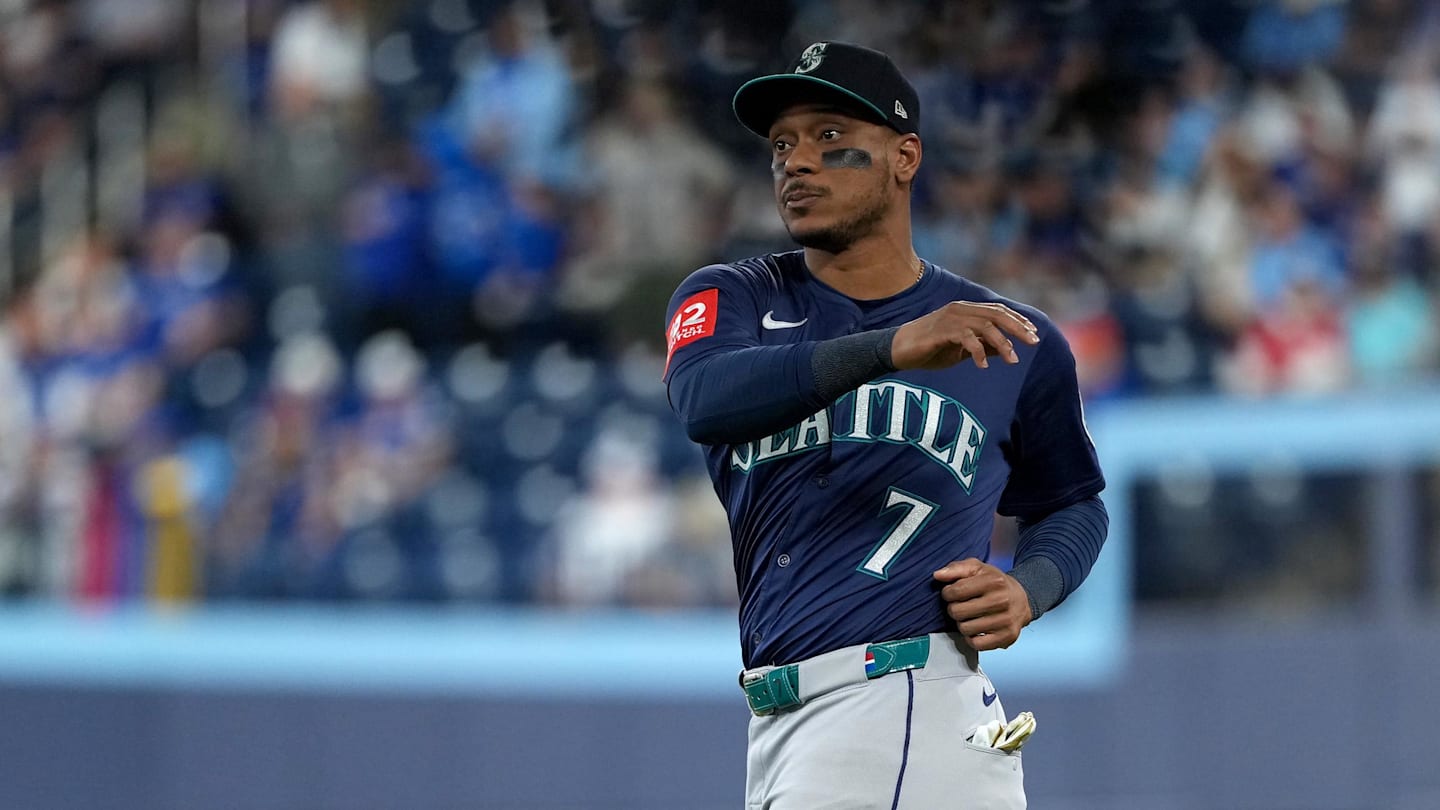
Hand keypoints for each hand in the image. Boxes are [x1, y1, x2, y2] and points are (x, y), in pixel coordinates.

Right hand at [890, 302, 1038, 370]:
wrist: (898, 350)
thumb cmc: (929, 349)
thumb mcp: (960, 349)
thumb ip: (982, 346)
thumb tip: (1006, 351)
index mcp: (966, 311)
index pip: (998, 311)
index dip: (1018, 321)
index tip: (1034, 334)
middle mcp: (960, 310)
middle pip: (997, 314)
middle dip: (1018, 328)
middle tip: (1034, 342)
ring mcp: (951, 318)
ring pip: (986, 325)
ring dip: (1002, 343)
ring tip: (1012, 360)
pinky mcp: (941, 331)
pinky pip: (967, 338)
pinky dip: (978, 352)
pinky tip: (982, 366)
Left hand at [933, 559, 1033, 650]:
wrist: (1022, 599)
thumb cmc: (994, 583)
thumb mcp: (977, 568)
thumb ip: (956, 568)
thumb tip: (938, 575)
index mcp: (993, 581)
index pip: (956, 591)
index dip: (947, 593)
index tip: (952, 593)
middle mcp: (1001, 600)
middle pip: (957, 612)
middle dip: (954, 608)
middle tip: (962, 605)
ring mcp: (1005, 621)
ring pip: (965, 629)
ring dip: (963, 623)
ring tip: (970, 616)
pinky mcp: (1006, 637)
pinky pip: (976, 644)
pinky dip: (972, 638)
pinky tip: (976, 628)